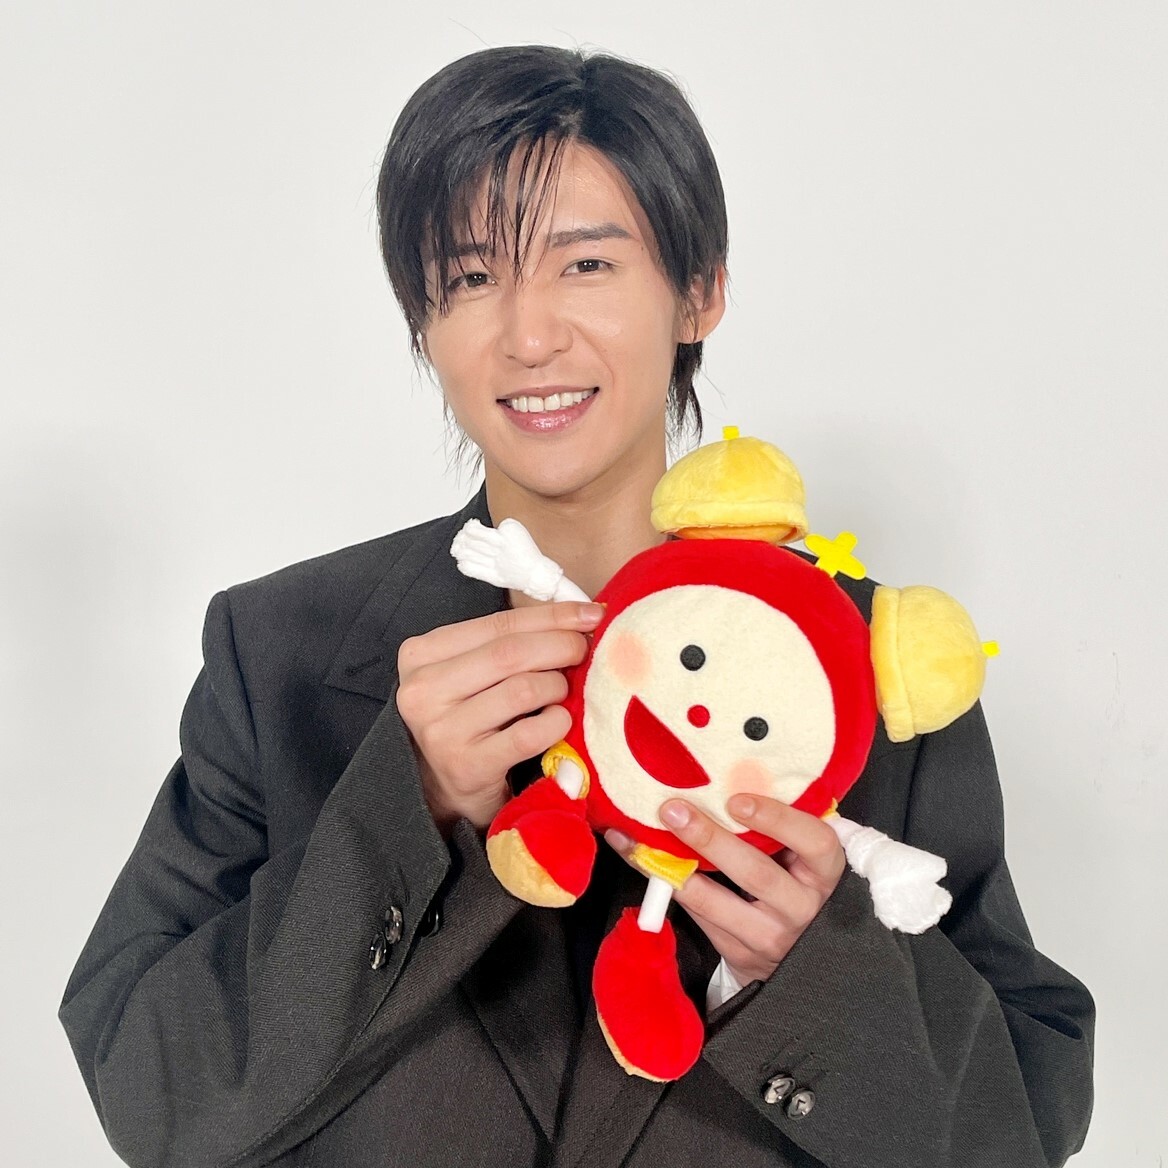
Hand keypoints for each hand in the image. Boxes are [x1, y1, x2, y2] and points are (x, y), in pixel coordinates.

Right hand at [395, 601, 602, 835]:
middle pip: (510, 652)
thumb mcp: (472, 670)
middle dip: (561, 645)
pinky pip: (528, 734)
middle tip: (585, 651)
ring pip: (522, 689)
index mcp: (421, 654)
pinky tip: (559, 721)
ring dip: (557, 686)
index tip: (590, 614)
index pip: (498, 624)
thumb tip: (579, 615)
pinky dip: (555, 723)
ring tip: (563, 692)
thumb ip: (509, 641)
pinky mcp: (467, 766)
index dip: (551, 616)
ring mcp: (441, 731)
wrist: (442, 786)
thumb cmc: (467, 715)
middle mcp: (422, 691)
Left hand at [605, 794, 845, 986]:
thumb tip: (732, 775)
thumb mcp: (806, 860)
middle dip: (711, 840)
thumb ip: (785, 830)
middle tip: (674, 810)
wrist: (799, 958)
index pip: (814, 842)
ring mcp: (770, 936)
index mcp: (826, 873)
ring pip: (717, 903)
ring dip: (673, 869)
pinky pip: (698, 916)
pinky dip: (665, 886)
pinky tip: (640, 860)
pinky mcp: (739, 953)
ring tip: (638, 838)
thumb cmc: (798, 886)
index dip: (777, 819)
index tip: (737, 800)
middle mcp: (803, 908)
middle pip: (757, 874)